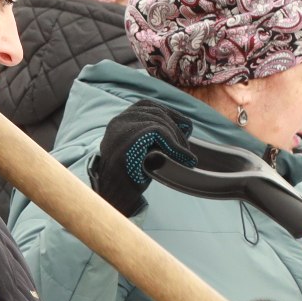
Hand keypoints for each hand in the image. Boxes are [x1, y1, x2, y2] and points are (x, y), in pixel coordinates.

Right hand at [92, 100, 197, 215]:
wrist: (114, 195)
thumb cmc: (129, 176)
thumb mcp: (144, 150)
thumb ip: (156, 135)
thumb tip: (187, 126)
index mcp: (121, 120)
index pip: (148, 106)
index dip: (171, 114)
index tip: (186, 128)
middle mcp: (120, 120)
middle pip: (157, 112)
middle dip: (177, 130)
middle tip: (187, 150)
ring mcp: (122, 127)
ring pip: (160, 122)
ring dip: (178, 140)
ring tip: (186, 158)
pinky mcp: (130, 137)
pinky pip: (160, 132)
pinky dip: (176, 147)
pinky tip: (185, 160)